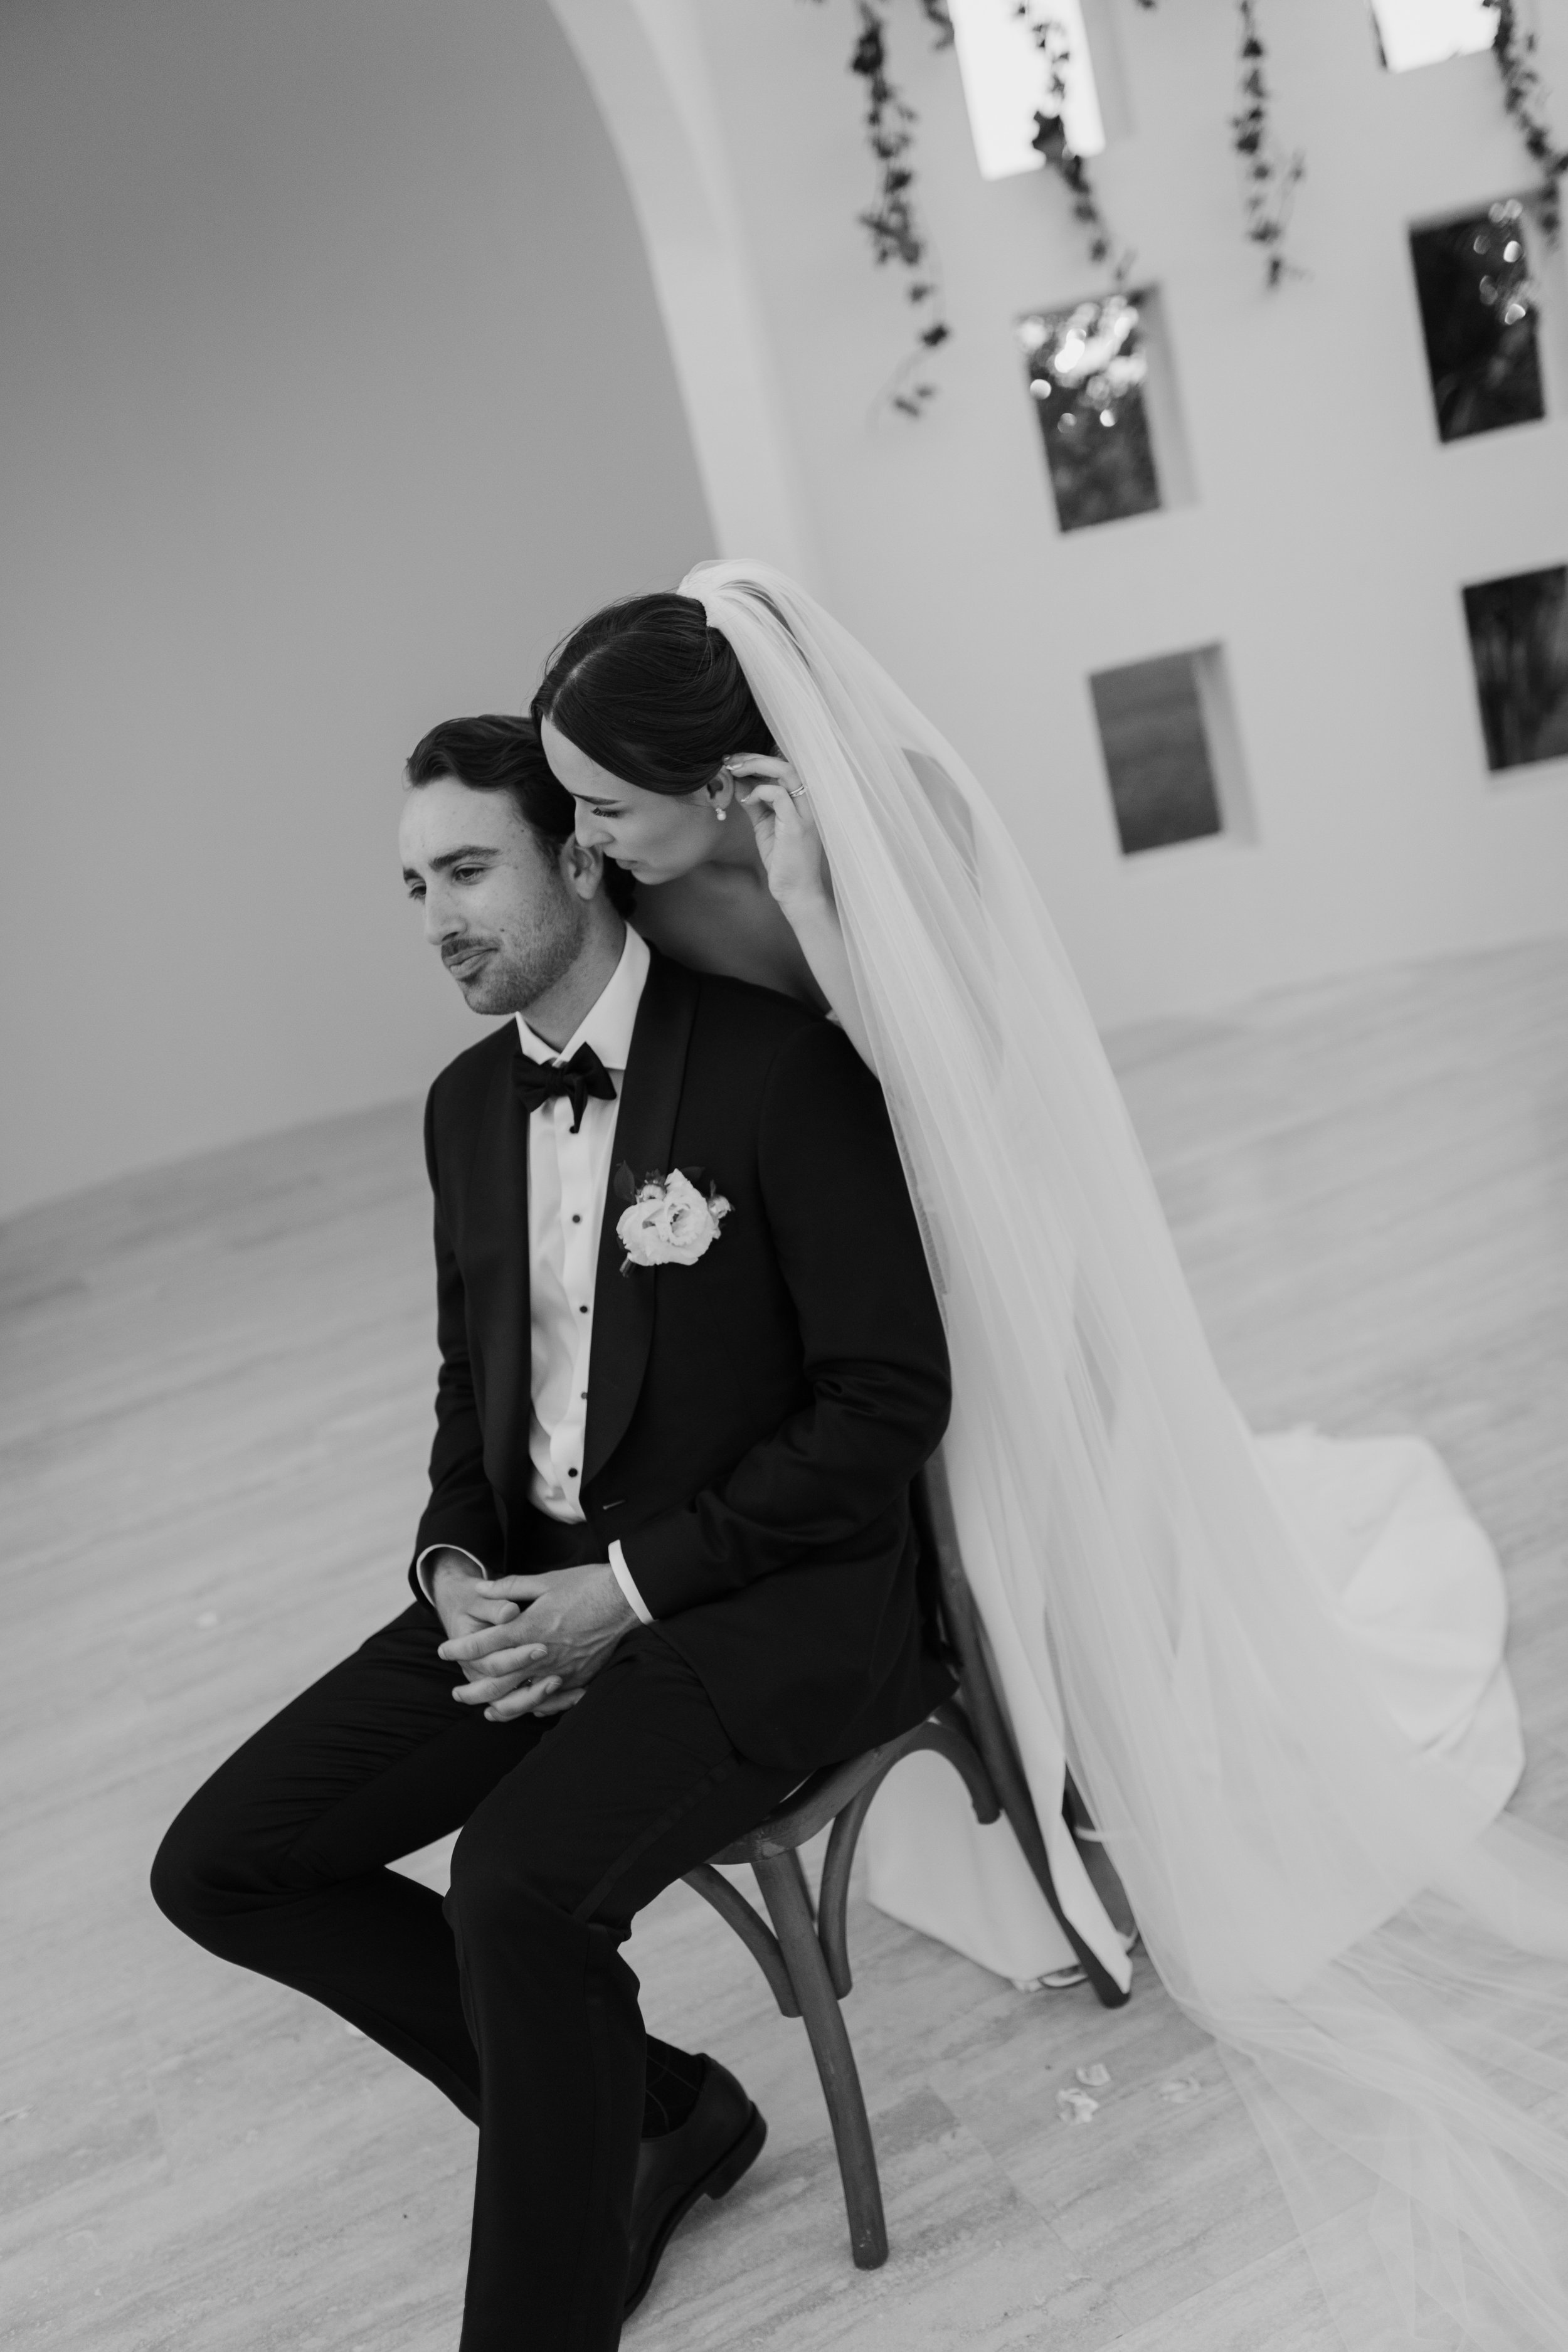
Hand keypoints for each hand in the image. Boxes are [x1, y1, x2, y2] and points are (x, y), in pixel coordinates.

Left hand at [437, 1563, 636, 1722]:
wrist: (626, 1597)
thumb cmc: (586, 1585)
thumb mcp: (545, 1580)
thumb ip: (510, 1587)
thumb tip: (481, 1587)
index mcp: (530, 1628)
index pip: (485, 1644)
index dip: (460, 1649)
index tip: (444, 1651)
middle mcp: (542, 1654)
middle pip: (498, 1680)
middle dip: (472, 1689)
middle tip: (457, 1694)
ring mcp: (562, 1669)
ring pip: (522, 1698)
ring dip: (499, 1707)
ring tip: (485, 1711)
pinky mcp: (580, 1676)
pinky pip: (552, 1700)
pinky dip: (534, 1707)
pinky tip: (525, 1709)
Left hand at [727, 755, 828, 916]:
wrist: (797, 892)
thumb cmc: (784, 861)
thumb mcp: (765, 825)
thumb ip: (755, 804)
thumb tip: (738, 784)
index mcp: (802, 801)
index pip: (783, 768)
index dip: (758, 760)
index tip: (735, 761)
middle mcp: (808, 803)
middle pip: (784, 763)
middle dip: (754, 758)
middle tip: (730, 761)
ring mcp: (805, 813)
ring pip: (785, 771)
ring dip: (756, 766)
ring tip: (734, 770)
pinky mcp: (797, 825)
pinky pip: (778, 795)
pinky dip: (759, 791)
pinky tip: (746, 798)